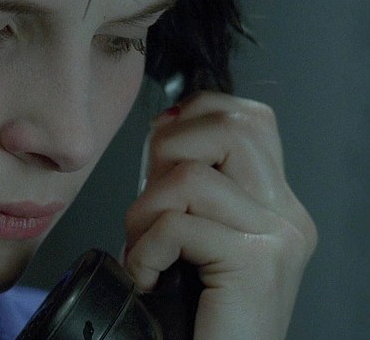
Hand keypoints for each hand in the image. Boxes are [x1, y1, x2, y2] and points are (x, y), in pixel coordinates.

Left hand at [123, 91, 316, 339]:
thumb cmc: (194, 313)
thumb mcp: (194, 233)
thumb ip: (188, 183)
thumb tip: (165, 123)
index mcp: (274, 201)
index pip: (248, 118)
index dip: (193, 117)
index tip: (158, 155)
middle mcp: (287, 214)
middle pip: (229, 126)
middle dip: (166, 153)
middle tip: (151, 205)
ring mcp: (278, 237)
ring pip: (190, 177)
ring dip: (144, 213)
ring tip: (144, 251)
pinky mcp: (256, 264)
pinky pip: (176, 225)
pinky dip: (144, 252)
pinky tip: (148, 278)